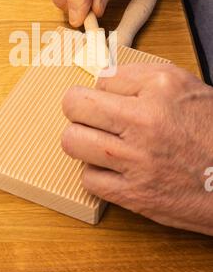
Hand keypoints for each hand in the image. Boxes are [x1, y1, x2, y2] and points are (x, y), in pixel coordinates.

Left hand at [62, 64, 212, 234]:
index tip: (113, 100)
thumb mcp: (185, 86)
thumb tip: (102, 80)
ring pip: (72, 141)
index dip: (106, 90)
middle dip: (79, 108)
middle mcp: (145, 120)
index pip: (100, 78)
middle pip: (74, 104)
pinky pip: (88, 178)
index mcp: (161, 87)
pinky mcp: (134, 194)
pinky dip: (97, 173)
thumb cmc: (211, 131)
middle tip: (91, 116)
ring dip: (82, 140)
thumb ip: (142, 77)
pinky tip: (114, 169)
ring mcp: (137, 159)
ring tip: (100, 142)